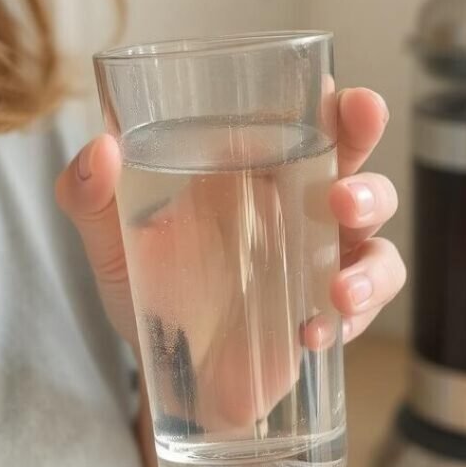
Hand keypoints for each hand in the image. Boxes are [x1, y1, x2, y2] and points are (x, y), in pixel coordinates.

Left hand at [55, 88, 404, 422]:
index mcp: (253, 171)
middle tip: (346, 193)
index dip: (335, 106)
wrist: (160, 369)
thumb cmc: (144, 286)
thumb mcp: (109, 240)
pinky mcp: (326, 313)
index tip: (337, 98)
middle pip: (356, 167)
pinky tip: (313, 332)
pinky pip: (362, 308)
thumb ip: (90, 195)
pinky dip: (352, 320)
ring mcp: (319, 261)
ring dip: (371, 260)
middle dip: (368, 167)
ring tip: (339, 287)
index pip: (305, 123)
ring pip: (375, 241)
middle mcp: (297, 208)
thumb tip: (100, 148)